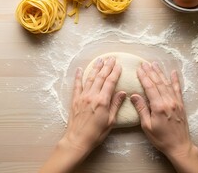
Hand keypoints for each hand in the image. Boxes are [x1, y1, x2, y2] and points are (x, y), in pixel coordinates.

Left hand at [40, 57, 126, 172]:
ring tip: (100, 60)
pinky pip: (77, 85)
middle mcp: (92, 96)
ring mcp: (82, 96)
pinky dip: (78, 76)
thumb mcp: (111, 121)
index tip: (119, 65)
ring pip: (90, 78)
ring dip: (95, 68)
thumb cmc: (96, 133)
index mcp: (103, 101)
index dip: (115, 72)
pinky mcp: (75, 99)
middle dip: (107, 66)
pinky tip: (80, 69)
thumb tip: (122, 92)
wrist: (78, 139)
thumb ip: (116, 105)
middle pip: (101, 77)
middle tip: (111, 58)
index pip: (110, 82)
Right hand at [130, 62, 197, 172]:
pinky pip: (178, 89)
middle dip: (150, 72)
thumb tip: (134, 95)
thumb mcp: (147, 126)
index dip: (144, 77)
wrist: (179, 146)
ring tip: (154, 64)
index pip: (150, 87)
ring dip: (160, 73)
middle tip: (144, 63)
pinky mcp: (181, 105)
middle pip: (158, 83)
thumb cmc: (161, 138)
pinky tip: (173, 72)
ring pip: (167, 84)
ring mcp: (176, 102)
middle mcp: (169, 101)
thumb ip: (141, 109)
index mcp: (159, 107)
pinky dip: (175, 80)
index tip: (138, 69)